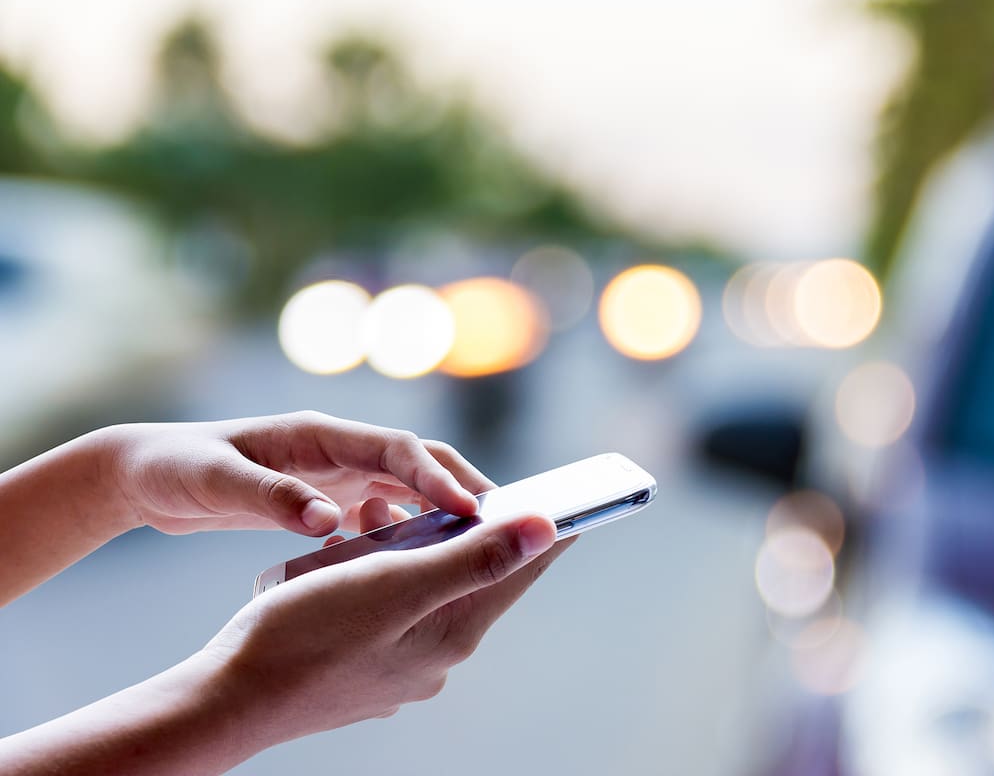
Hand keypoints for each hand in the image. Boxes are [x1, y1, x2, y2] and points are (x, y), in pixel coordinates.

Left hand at [108, 411, 486, 536]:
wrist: (146, 474)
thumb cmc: (176, 467)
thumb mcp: (215, 482)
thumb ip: (272, 498)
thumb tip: (328, 520)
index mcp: (320, 436)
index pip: (399, 449)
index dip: (439, 477)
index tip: (472, 509)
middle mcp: (337, 449)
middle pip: (418, 463)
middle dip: (462, 488)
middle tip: (502, 523)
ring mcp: (334, 472)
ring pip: (406, 489)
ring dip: (439, 512)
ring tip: (471, 546)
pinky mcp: (326, 497)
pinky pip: (381, 512)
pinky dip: (402, 532)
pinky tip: (407, 562)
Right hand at [201, 510, 572, 747]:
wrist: (228, 698)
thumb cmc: (304, 635)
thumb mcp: (395, 584)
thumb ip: (473, 559)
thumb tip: (545, 530)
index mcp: (453, 632)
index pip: (519, 570)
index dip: (543, 528)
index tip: (570, 495)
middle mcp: (436, 655)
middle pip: (474, 577)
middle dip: (466, 528)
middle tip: (453, 490)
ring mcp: (400, 666)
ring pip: (426, 588)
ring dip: (415, 546)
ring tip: (380, 518)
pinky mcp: (367, 665)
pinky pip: (391, 607)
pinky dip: (382, 572)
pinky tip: (352, 555)